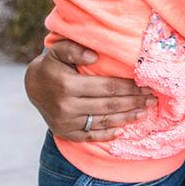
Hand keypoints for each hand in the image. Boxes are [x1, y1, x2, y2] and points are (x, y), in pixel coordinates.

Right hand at [24, 40, 153, 140]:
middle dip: (134, 102)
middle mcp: (66, 106)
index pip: (107, 87)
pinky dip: (107, 135)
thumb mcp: (58, 51)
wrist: (32, 86)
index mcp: (68, 85)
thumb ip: (74, 49)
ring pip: (103, 121)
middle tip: (152, 99)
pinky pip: (90, 136)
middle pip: (109, 105)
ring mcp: (66, 122)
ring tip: (144, 113)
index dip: (129, 87)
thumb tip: (94, 56)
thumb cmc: (52, 65)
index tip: (147, 86)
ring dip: (126, 118)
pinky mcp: (65, 132)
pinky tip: (122, 131)